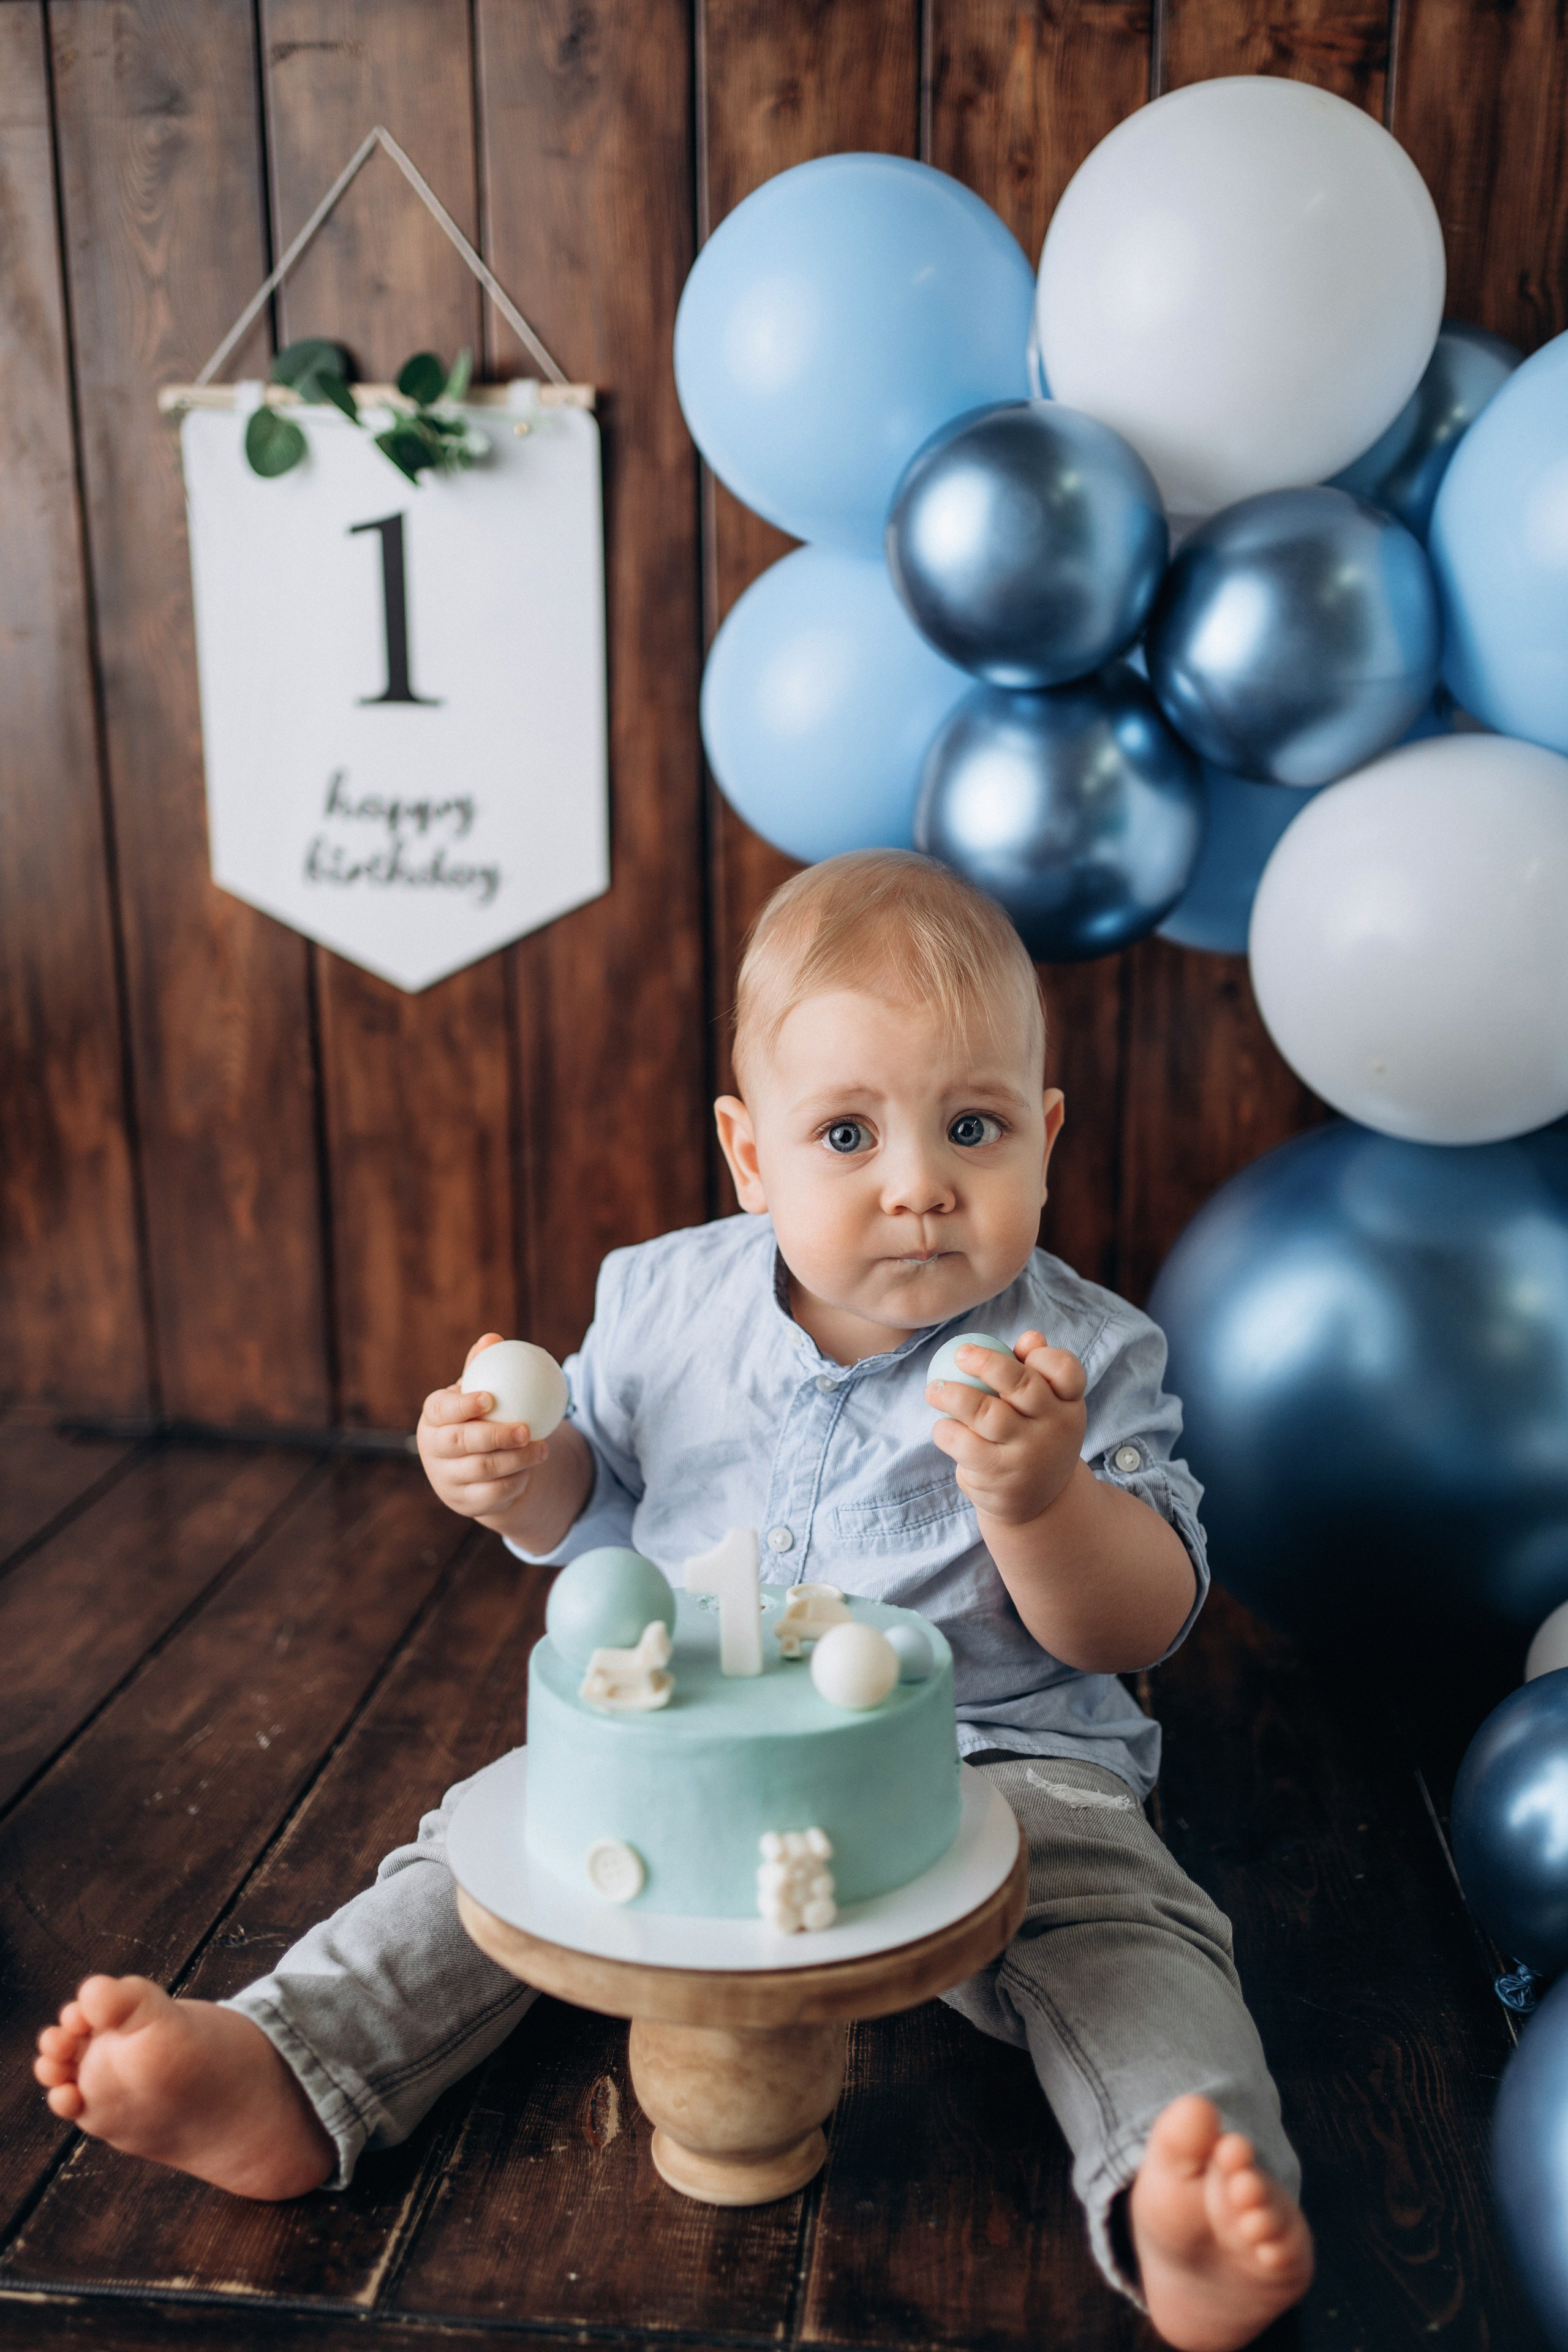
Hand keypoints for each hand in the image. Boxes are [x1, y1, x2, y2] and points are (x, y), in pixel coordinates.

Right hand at [417, 1332, 550, 1527]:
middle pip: (461, 1444)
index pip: (442, 1411)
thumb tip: (493, 1338)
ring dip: (517, 1460)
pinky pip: (494, 1493)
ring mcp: (446, 1479)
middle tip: (527, 1429)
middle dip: (495, 1436)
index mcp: (433, 1418)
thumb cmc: (476, 1418)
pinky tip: (532, 1468)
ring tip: (543, 1448)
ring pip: (482, 1471)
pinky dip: (517, 1480)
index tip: (490, 1399)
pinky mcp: (465, 1502)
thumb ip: (483, 1367)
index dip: (463, 1406)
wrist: (472, 1468)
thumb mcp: (476, 1393)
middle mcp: (433, 1449)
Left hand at [927, 1329, 1087, 1527]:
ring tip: (934, 1390)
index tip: (1021, 1349)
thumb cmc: (1034, 1439)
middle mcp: (1054, 1427)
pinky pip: (963, 1442)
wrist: (1038, 1506)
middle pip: (1022, 1385)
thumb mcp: (1046, 1410)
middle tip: (960, 1354)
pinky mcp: (999, 1473)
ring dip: (952, 1395)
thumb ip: (1035, 1372)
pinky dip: (945, 1430)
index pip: (1066, 1370)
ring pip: (985, 1412)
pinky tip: (943, 1427)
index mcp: (1068, 1404)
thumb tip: (1030, 1336)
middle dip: (987, 1362)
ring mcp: (1027, 1452)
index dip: (1043, 1356)